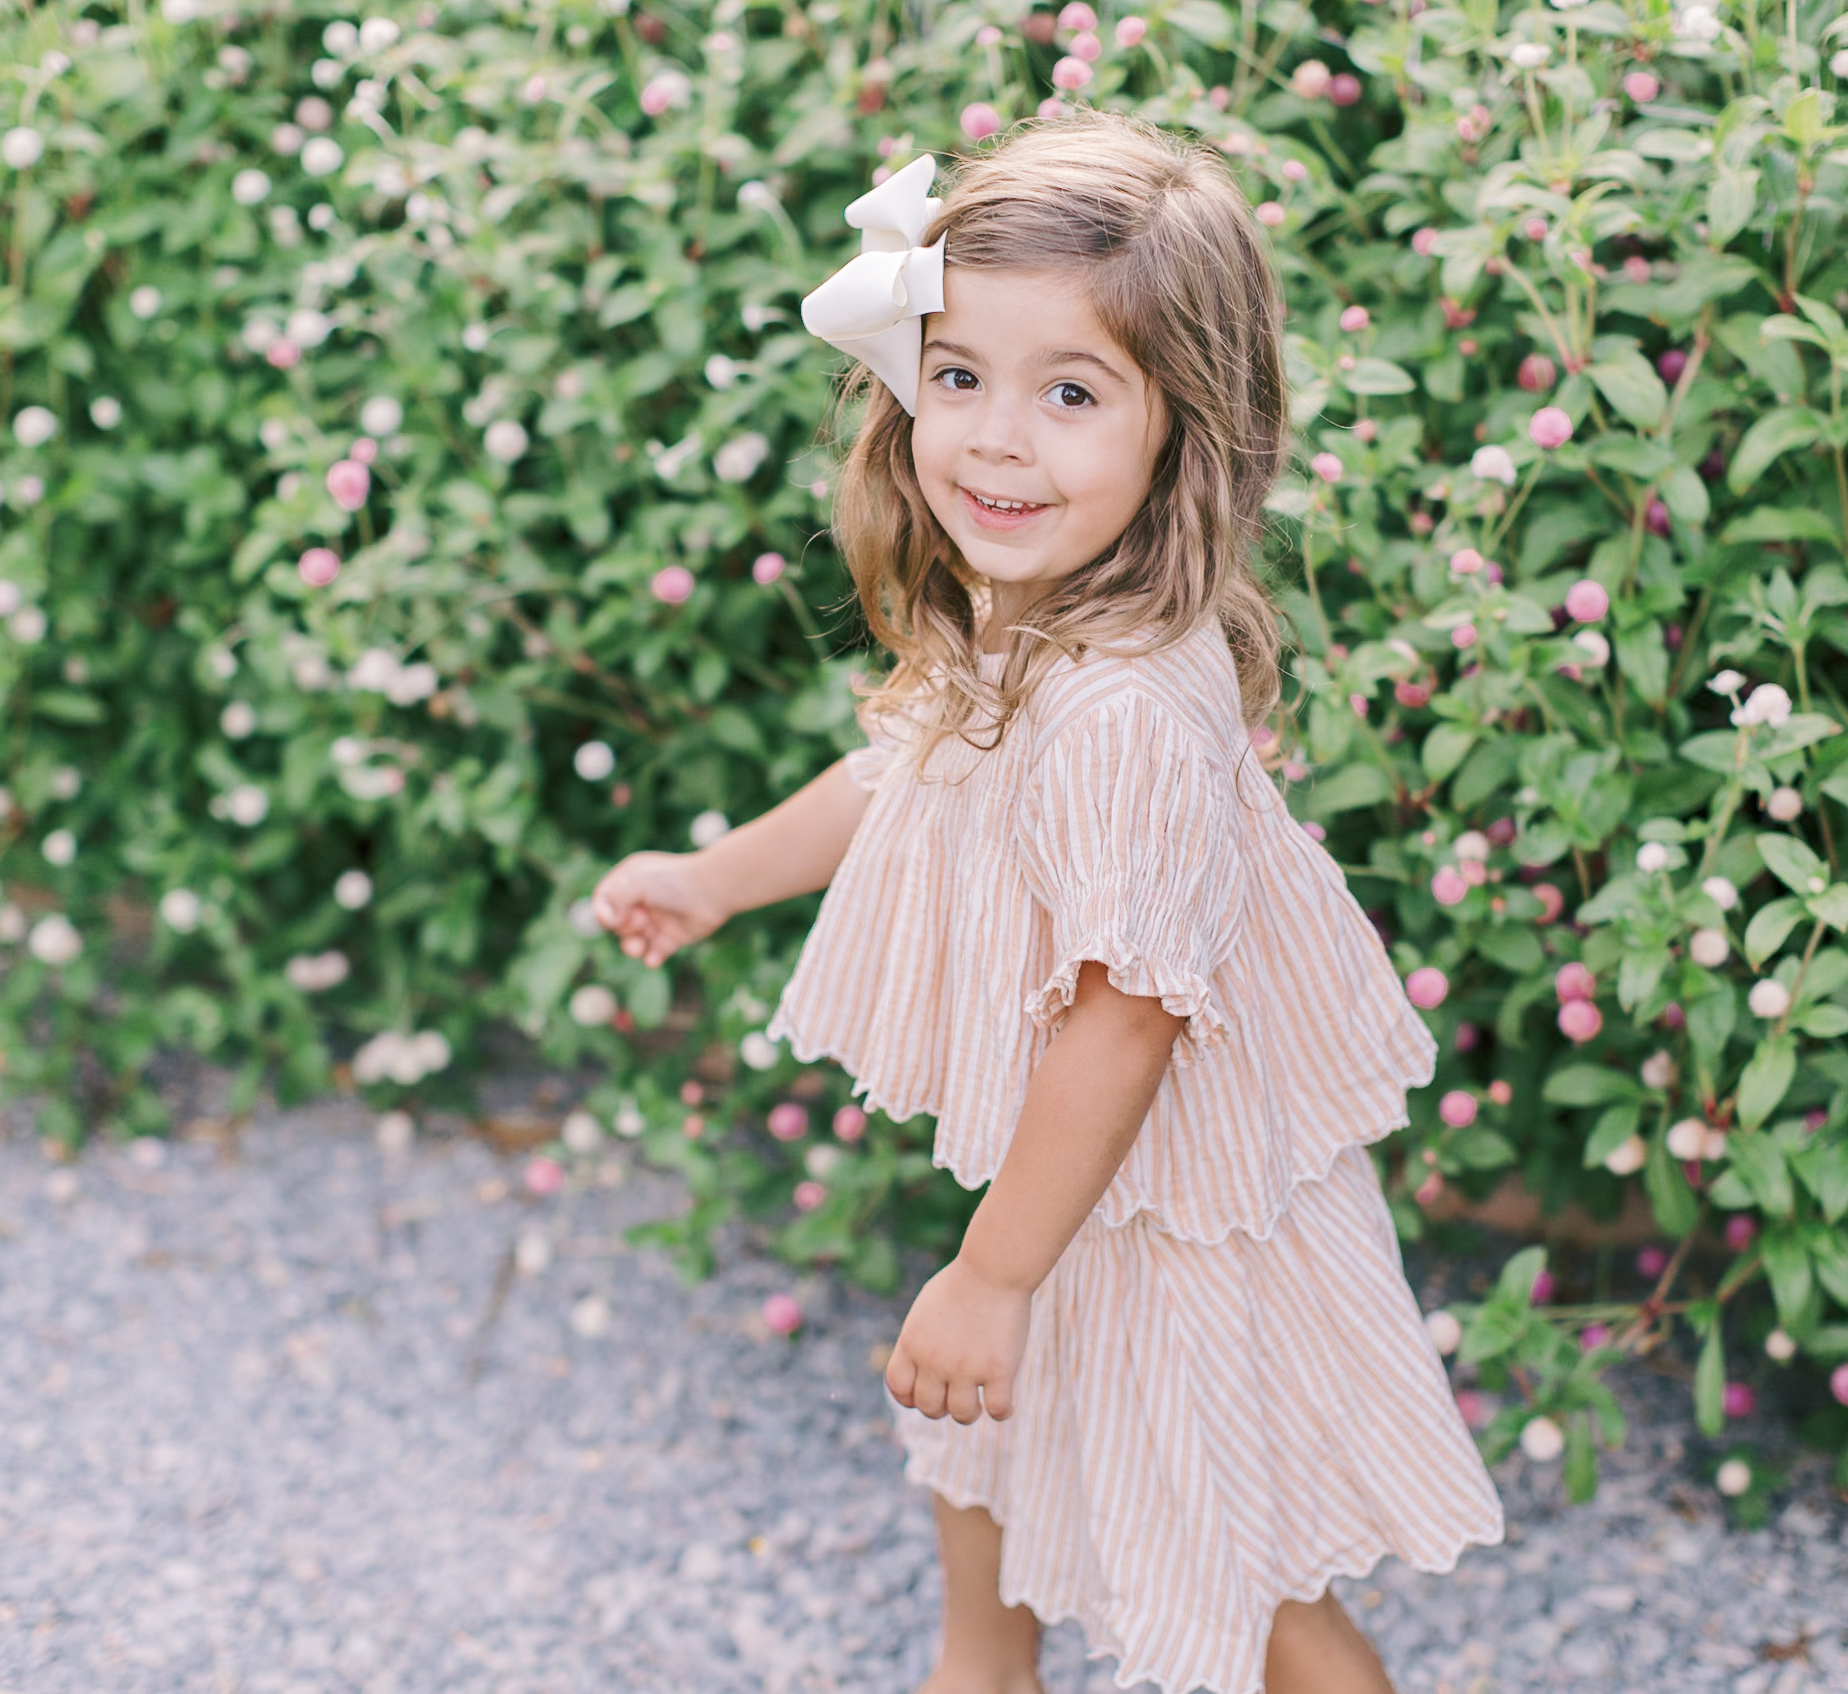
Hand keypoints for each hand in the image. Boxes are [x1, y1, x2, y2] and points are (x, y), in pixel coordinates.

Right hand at [589, 851, 730, 967]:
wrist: (713, 892)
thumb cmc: (673, 882)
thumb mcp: (635, 882)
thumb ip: (613, 899)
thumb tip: (607, 922)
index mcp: (631, 880)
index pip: (604, 900)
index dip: (604, 913)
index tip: (615, 919)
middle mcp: (642, 900)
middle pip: (617, 924)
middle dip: (623, 928)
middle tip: (642, 922)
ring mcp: (657, 920)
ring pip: (632, 942)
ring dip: (631, 947)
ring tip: (641, 947)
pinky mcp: (672, 938)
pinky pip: (653, 954)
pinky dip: (651, 958)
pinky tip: (655, 957)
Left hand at [885, 1257, 1031, 1423]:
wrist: (993, 1267)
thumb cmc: (963, 1283)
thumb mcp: (926, 1308)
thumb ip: (918, 1340)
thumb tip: (920, 1367)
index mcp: (913, 1343)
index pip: (899, 1388)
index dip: (911, 1397)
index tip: (928, 1392)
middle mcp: (934, 1360)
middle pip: (929, 1407)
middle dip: (942, 1407)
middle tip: (956, 1395)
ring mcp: (966, 1368)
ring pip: (962, 1414)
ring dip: (970, 1413)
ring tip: (979, 1404)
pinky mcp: (998, 1371)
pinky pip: (999, 1410)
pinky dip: (1003, 1412)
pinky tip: (1006, 1403)